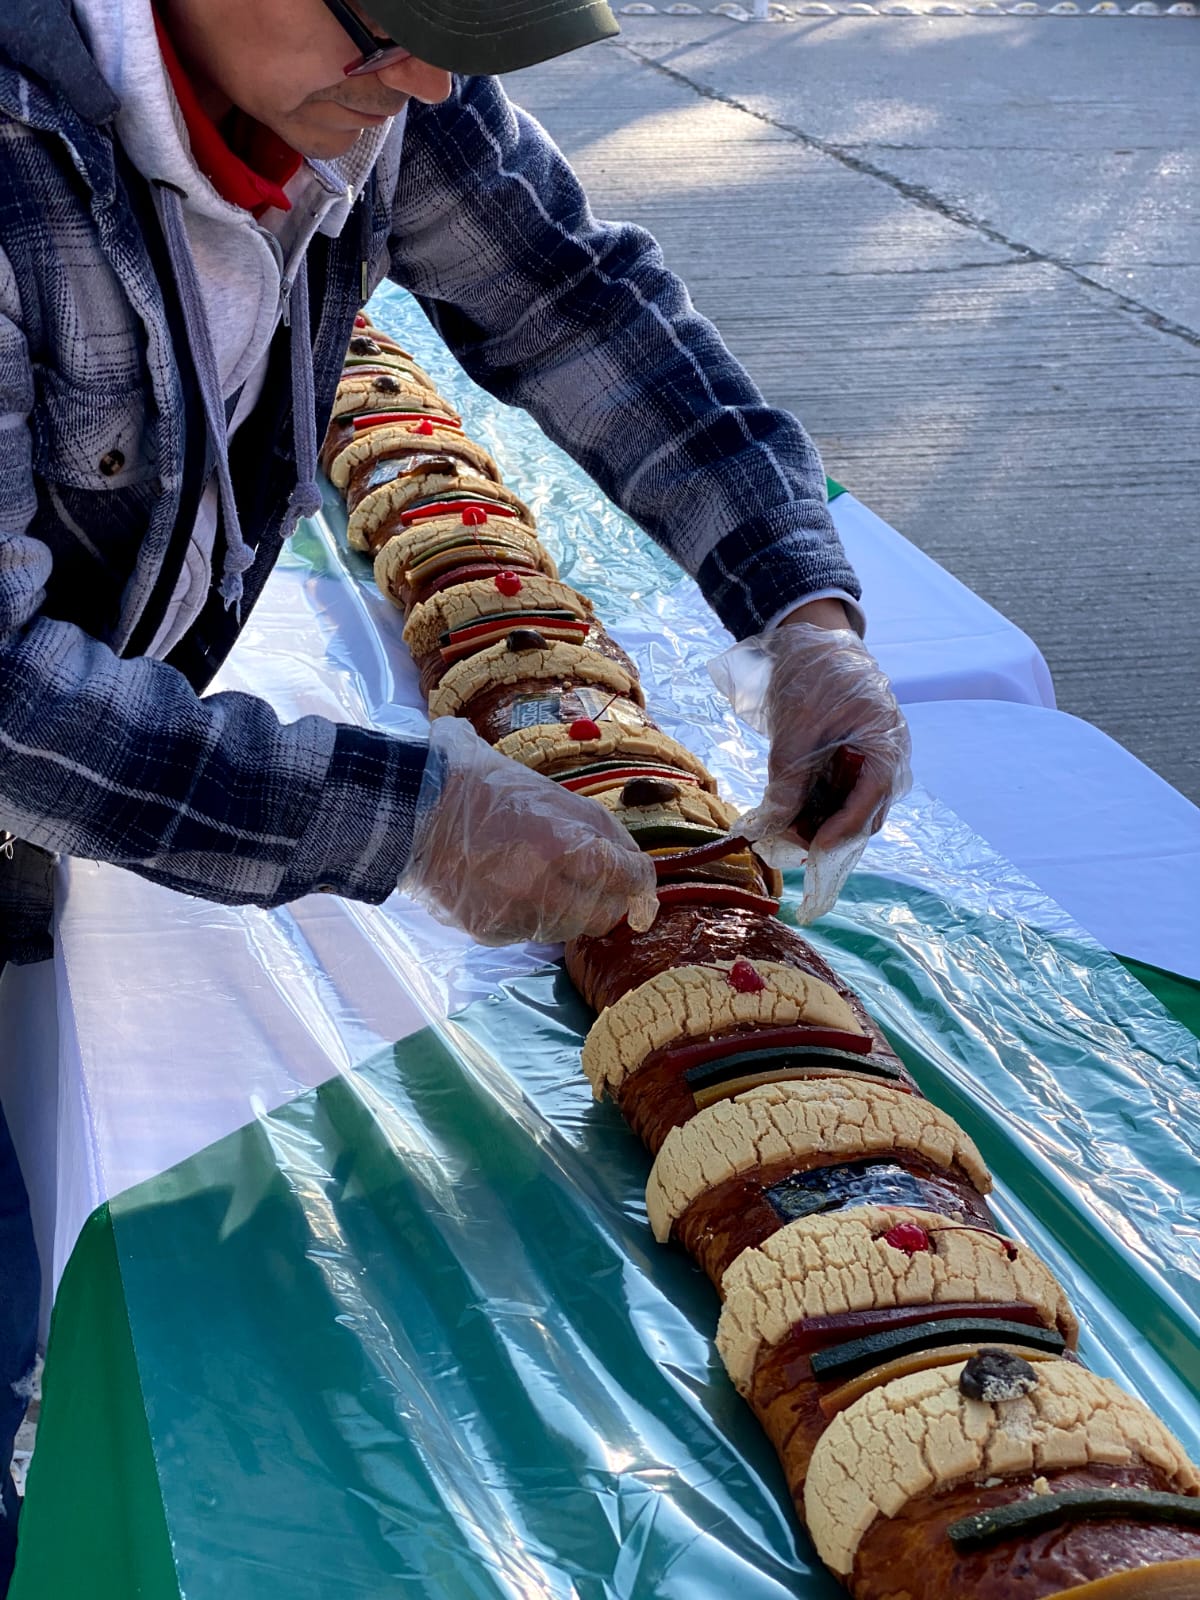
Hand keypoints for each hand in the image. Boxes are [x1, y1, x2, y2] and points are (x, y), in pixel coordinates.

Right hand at [398, 717, 658, 945]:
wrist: (407, 810)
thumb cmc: (480, 786)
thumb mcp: (546, 791)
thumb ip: (594, 825)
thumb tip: (631, 859)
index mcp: (559, 842)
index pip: (623, 878)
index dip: (640, 884)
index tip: (642, 889)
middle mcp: (540, 886)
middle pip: (602, 913)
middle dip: (606, 900)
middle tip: (599, 884)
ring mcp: (513, 913)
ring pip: (567, 928)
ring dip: (569, 910)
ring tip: (549, 882)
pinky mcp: (489, 930)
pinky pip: (529, 932)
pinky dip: (531, 917)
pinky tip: (514, 890)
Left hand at [708, 609, 910, 921]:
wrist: (815, 639)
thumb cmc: (814, 675)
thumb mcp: (797, 728)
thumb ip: (789, 779)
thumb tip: (773, 825)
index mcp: (886, 745)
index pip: (870, 803)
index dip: (841, 830)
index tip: (811, 847)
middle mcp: (889, 759)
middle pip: (865, 814)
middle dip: (828, 831)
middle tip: (787, 837)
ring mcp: (874, 760)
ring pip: (853, 808)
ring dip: (821, 821)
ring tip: (783, 823)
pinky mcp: (856, 761)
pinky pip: (843, 793)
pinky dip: (818, 804)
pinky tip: (790, 806)